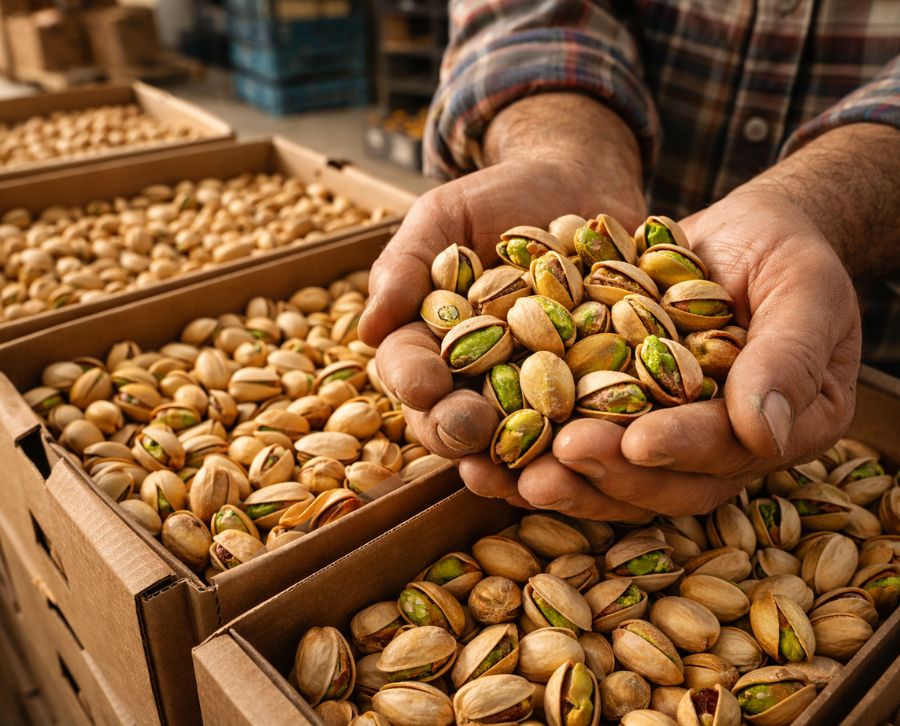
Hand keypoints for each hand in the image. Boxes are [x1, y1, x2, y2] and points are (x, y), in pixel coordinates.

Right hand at [360, 95, 646, 458]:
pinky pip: (592, 417)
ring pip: (520, 436)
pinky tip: (598, 443)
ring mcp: (537, 386)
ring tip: (527, 467)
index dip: (413, 382)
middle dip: (458, 429)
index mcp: (433, 343)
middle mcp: (479, 377)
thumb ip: (405, 266)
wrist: (578, 181)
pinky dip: (593, 433)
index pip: (410, 370)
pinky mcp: (595, 385)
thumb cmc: (498, 197)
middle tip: (469, 428)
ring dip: (521, 458)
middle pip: (457, 418)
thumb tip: (367, 328)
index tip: (423, 385)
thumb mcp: (444, 216)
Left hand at [495, 183, 860, 519]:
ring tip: (496, 473)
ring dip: (555, 479)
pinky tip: (479, 454)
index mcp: (779, 428)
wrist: (744, 235)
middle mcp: (719, 448)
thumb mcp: (804, 288)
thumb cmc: (786, 253)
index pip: (729, 449)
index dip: (685, 447)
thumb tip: (764, 432)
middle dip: (607, 471)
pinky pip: (573, 439)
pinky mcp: (616, 416)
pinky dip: (528, 447)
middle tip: (556, 458)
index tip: (639, 440)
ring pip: (610, 476)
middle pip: (662, 481)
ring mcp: (664, 435)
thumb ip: (788, 355)